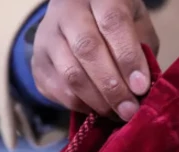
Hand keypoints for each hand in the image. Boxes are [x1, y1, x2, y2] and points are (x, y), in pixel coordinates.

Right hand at [31, 0, 158, 120]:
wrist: (77, 18)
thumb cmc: (115, 24)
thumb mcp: (136, 24)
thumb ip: (141, 49)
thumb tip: (141, 87)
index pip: (112, 22)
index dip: (128, 57)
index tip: (141, 87)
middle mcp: (66, 11)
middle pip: (87, 49)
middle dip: (112, 86)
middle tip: (129, 110)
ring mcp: (46, 37)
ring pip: (70, 74)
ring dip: (97, 101)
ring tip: (116, 113)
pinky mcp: (37, 62)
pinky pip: (58, 90)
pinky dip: (81, 105)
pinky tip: (98, 108)